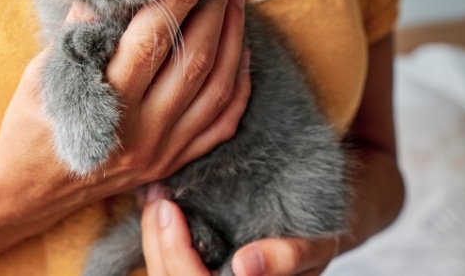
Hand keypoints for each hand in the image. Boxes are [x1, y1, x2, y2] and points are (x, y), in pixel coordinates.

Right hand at [0, 0, 250, 224]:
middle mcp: (143, 132)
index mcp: (107, 107)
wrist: (29, 192)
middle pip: (194, 60)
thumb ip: (80, 34)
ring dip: (232, 37)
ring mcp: (164, 151)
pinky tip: (241, 50)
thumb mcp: (42, 76)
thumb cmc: (29, 128)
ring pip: (217, 88)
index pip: (152, 39)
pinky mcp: (173, 161)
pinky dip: (239, 83)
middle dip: (214, 7)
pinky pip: (222, 122)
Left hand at [142, 185, 338, 275]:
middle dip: (157, 240)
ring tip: (154, 197)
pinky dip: (156, 238)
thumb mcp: (313, 248)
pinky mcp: (195, 271)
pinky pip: (166, 265)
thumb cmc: (313, 243)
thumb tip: (245, 265)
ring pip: (163, 274)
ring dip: (152, 238)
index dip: (177, 253)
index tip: (169, 209)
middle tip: (157, 196)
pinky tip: (156, 208)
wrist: (312, 233)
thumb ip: (287, 257)